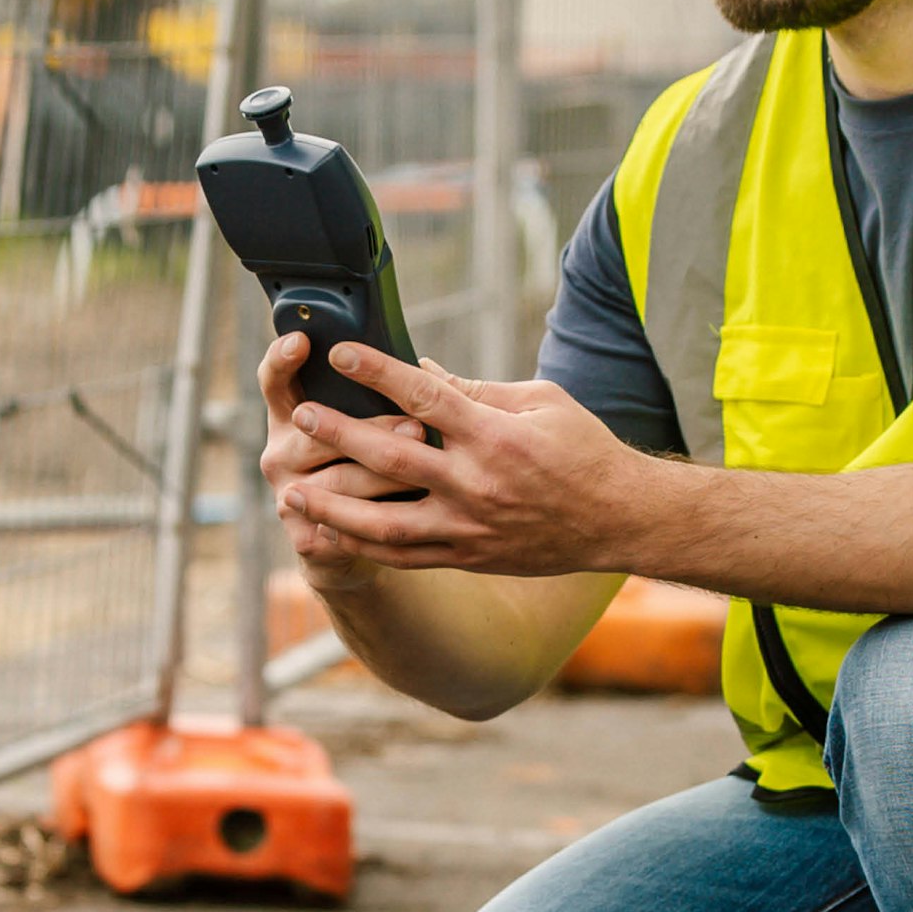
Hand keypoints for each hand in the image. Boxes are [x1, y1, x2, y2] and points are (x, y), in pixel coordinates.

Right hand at [258, 332, 426, 589]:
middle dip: (368, 428)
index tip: (302, 340)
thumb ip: (384, 395)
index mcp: (292, 414)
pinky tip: (417, 514)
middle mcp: (281, 453)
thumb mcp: (372, 424)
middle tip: (415, 424)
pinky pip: (347, 528)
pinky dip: (384, 519)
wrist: (358, 542)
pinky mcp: (305, 538)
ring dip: (386, 476)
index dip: (282, 359)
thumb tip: (424, 365)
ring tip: (426, 468)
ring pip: (339, 481)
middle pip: (315, 431)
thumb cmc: (373, 465)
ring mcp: (289, 496)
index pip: (275, 379)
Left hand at [274, 343, 655, 577]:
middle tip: (301, 417)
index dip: (378, 372)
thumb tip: (423, 369)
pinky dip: (362, 545)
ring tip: (293, 491)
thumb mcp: (542, 401)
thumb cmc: (584, 450)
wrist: (619, 520)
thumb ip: (478, 389)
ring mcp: (469, 527)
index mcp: (495, 435)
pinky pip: (404, 555)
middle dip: (340, 435)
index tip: (341, 356)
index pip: (424, 396)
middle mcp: (477, 483)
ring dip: (333, 506)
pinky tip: (330, 532)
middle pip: (391, 458)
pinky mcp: (468, 555)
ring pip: (385, 522)